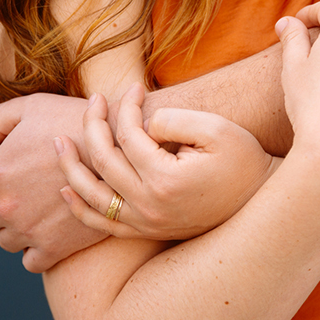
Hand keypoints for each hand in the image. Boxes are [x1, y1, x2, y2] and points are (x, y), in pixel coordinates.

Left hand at [0, 92, 107, 272]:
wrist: (125, 149)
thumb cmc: (77, 121)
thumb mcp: (32, 105)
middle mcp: (5, 206)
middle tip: (20, 190)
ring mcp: (28, 231)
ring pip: (4, 240)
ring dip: (14, 227)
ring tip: (36, 211)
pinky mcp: (54, 248)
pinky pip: (30, 262)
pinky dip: (34, 251)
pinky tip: (48, 233)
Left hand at [55, 85, 273, 239]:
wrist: (260, 200)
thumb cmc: (242, 160)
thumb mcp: (216, 128)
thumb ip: (174, 119)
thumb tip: (142, 124)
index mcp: (164, 179)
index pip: (128, 135)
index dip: (126, 106)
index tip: (134, 88)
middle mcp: (148, 206)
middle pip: (103, 161)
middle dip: (93, 125)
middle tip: (93, 101)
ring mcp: (144, 223)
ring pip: (92, 195)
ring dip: (71, 166)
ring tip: (59, 142)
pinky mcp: (146, 232)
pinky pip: (102, 224)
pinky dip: (80, 207)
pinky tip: (66, 188)